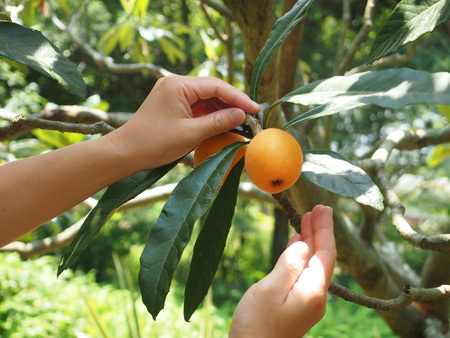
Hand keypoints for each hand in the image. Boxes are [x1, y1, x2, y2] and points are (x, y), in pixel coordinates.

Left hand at [109, 75, 259, 170]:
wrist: (125, 152)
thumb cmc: (154, 143)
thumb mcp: (191, 134)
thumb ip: (218, 122)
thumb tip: (241, 115)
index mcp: (178, 85)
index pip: (216, 86)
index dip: (238, 98)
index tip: (255, 109)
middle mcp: (175, 84)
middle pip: (212, 89)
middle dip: (232, 102)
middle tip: (252, 115)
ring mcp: (172, 93)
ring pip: (205, 97)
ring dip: (222, 109)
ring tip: (241, 120)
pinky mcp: (171, 104)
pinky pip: (196, 105)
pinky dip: (210, 114)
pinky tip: (223, 122)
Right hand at [229, 205, 335, 337]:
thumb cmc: (256, 324)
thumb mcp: (270, 290)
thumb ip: (289, 265)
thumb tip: (303, 243)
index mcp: (313, 291)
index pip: (325, 253)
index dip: (325, 229)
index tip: (324, 208)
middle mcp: (315, 296)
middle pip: (322, 257)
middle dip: (321, 232)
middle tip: (319, 208)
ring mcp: (307, 301)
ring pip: (313, 264)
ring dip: (312, 242)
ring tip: (309, 220)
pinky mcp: (297, 305)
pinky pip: (304, 273)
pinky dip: (302, 256)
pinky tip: (298, 246)